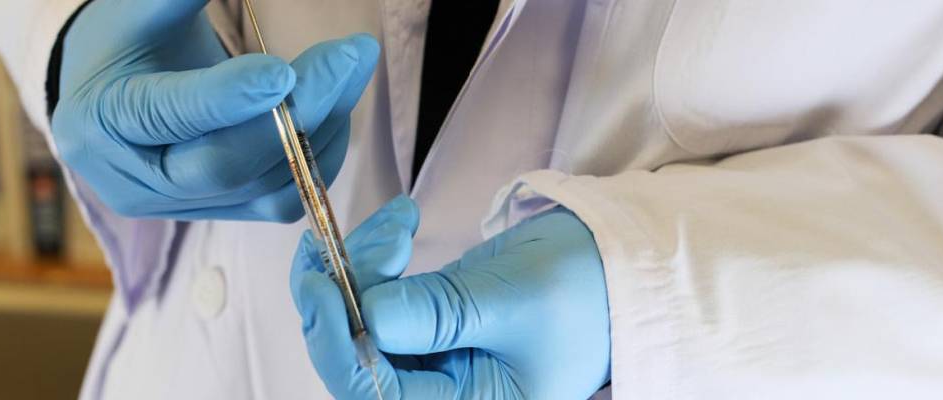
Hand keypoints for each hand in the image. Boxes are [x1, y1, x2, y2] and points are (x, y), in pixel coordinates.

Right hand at [52, 0, 377, 220]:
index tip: (283, 70)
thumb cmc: (128, 39)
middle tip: (350, 56)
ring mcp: (179, 206)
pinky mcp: (220, 212)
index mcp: (100, 121)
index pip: (168, 116)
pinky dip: (318, 155)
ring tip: (352, 67)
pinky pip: (281, 199)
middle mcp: (133, 181)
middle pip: (225, 164)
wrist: (116, 88)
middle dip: (298, 111)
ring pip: (264, 185)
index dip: (229, 97)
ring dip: (322, 127)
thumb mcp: (140, 7)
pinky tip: (336, 107)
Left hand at [291, 198, 610, 398]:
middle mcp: (445, 395)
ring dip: (359, 267)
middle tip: (365, 237)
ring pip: (360, 323)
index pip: (376, 394)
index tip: (320, 281)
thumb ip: (440, 314)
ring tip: (396, 222)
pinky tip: (399, 225)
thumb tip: (367, 313)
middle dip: (345, 292)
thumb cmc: (587, 289)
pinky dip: (376, 260)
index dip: (336, 341)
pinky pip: (379, 300)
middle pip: (357, 359)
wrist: (622, 261)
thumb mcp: (515, 300)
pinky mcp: (430, 325)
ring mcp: (435, 360)